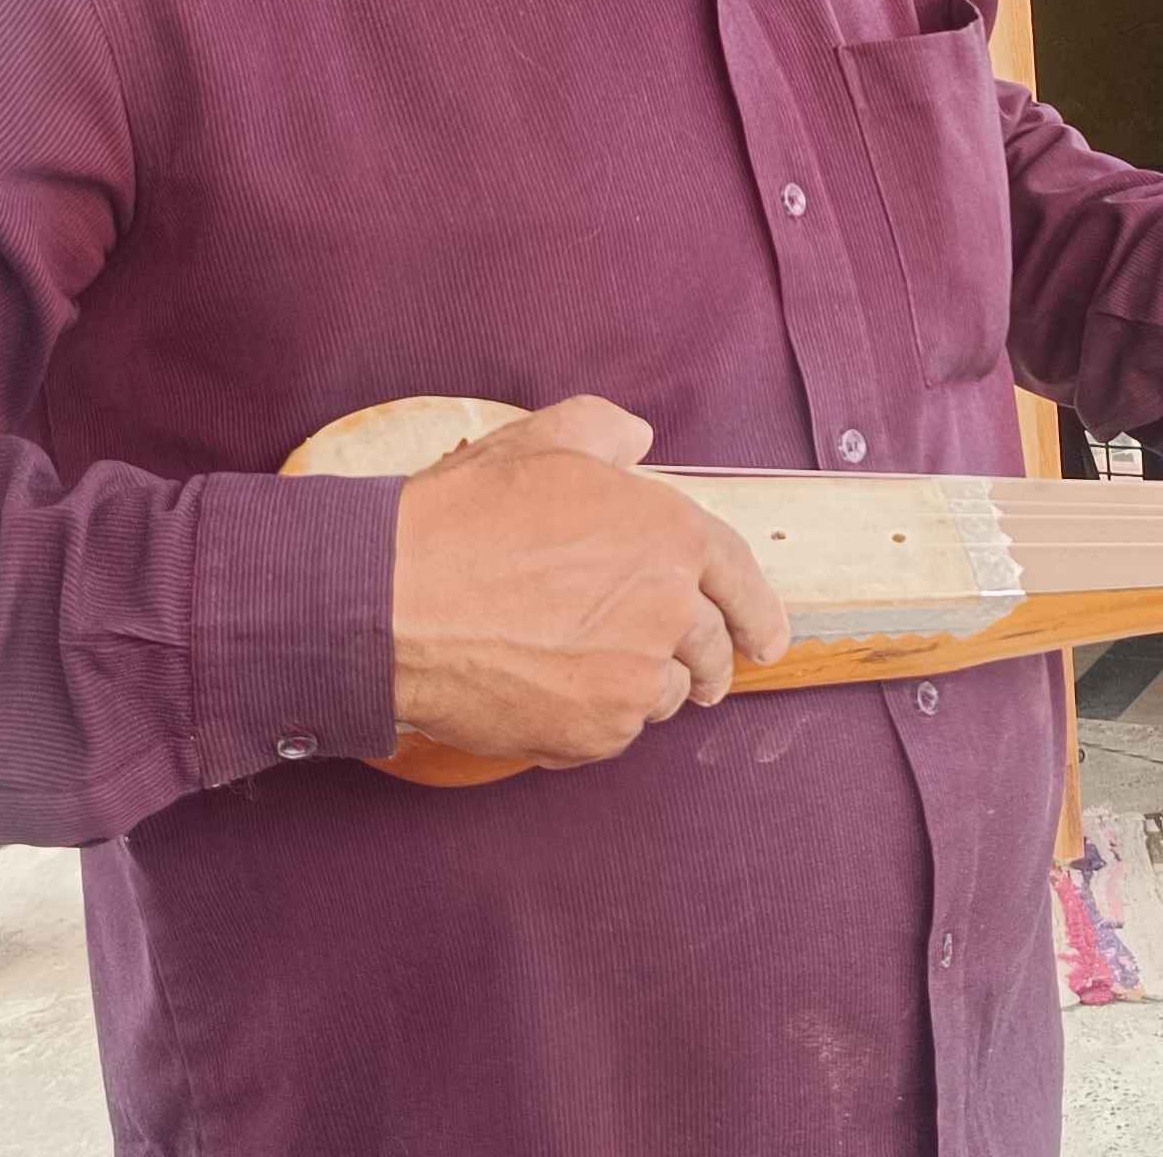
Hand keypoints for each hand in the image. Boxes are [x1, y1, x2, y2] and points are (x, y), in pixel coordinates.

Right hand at [387, 397, 792, 766]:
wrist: (394, 601)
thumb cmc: (462, 519)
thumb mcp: (541, 441)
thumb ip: (605, 431)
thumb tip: (639, 438)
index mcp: (669, 533)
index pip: (740, 580)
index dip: (760, 613)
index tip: (769, 641)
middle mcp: (668, 608)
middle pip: (712, 650)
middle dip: (707, 662)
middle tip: (693, 672)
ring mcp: (634, 677)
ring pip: (665, 695)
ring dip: (643, 686)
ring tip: (589, 666)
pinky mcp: (597, 731)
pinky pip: (616, 731)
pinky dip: (594, 716)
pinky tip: (549, 687)